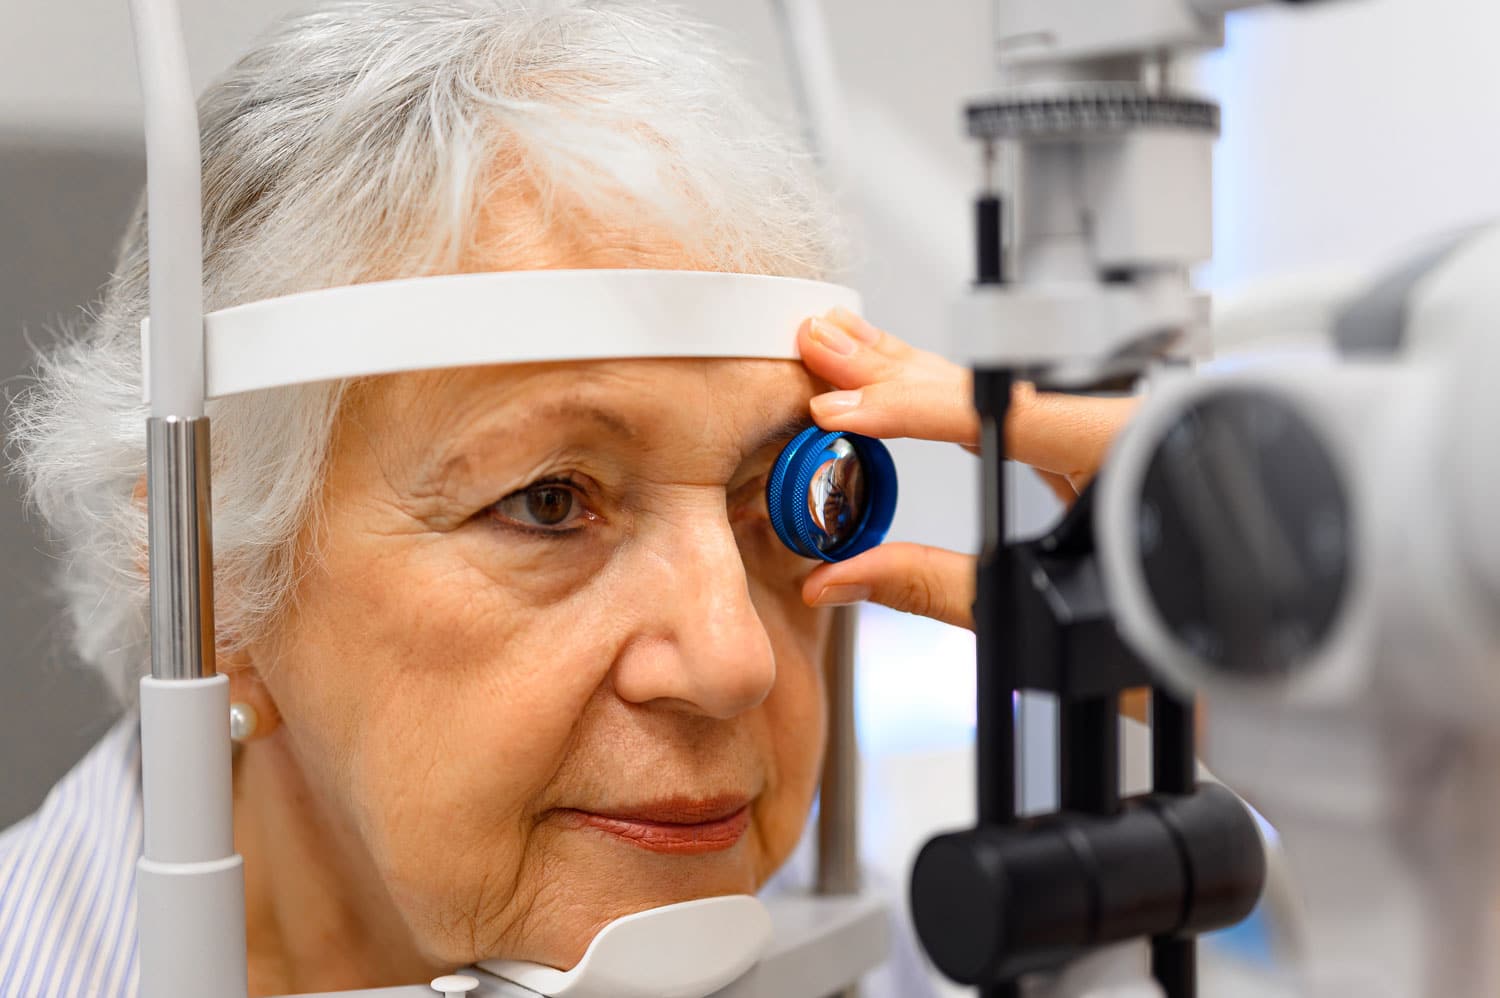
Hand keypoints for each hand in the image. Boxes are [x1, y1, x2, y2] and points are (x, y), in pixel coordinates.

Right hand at [795, 307, 1136, 629]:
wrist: (1218, 670)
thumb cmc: (1158, 647)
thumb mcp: (1033, 617)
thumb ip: (932, 587)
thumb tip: (842, 576)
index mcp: (1129, 457)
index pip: (1004, 409)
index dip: (914, 407)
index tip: (847, 412)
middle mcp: (1125, 433)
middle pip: (996, 382)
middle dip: (900, 367)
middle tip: (826, 348)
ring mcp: (1110, 440)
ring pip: (1005, 391)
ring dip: (919, 376)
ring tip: (851, 359)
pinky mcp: (1095, 456)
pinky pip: (1018, 414)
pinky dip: (954, 403)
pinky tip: (909, 387)